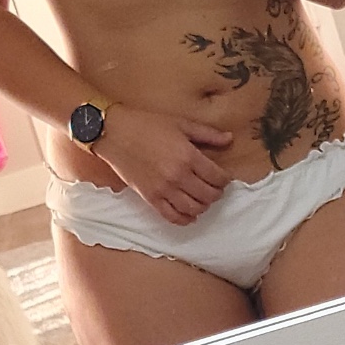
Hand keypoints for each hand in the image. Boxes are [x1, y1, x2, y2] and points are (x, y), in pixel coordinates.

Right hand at [93, 105, 232, 224]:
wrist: (115, 132)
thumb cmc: (147, 124)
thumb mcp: (181, 124)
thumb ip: (207, 134)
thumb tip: (229, 139)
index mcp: (189, 156)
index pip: (217, 177)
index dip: (225, 179)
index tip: (224, 177)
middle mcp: (178, 176)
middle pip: (208, 195)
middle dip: (216, 193)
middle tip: (215, 188)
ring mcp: (164, 189)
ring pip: (193, 209)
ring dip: (203, 206)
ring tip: (202, 198)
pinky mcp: (150, 197)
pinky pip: (172, 216)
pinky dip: (184, 219)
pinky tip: (189, 214)